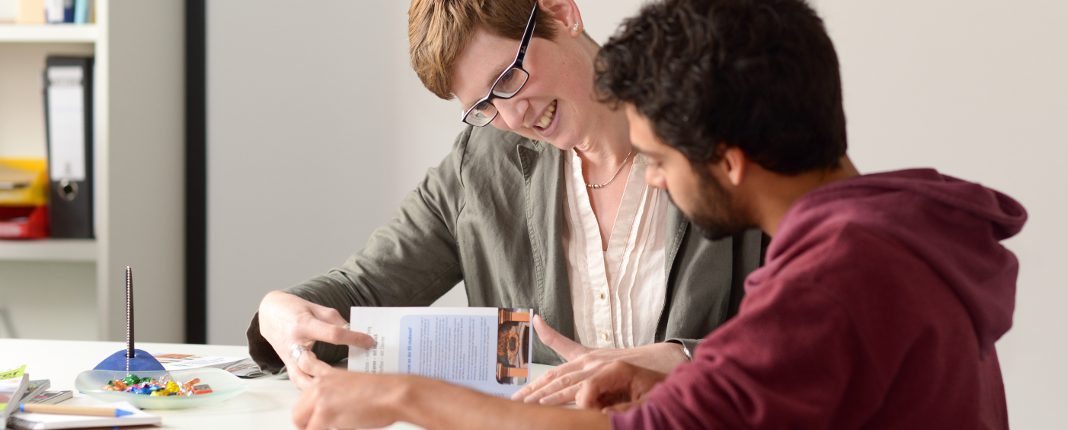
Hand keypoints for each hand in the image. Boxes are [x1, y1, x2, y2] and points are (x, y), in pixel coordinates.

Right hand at [257, 291, 374, 389]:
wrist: (270, 313)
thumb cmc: (294, 309)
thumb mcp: (316, 308)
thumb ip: (335, 321)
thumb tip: (353, 333)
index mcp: (304, 324)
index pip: (332, 334)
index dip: (352, 338)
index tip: (369, 342)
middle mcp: (294, 342)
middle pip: (310, 362)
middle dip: (330, 371)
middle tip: (351, 377)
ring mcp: (288, 356)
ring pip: (299, 377)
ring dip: (316, 388)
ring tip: (336, 393)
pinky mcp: (286, 364)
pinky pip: (297, 380)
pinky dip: (309, 388)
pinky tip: (323, 392)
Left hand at [292, 349, 405, 429]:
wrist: (394, 394)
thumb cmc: (384, 392)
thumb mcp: (356, 384)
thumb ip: (339, 393)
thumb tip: (334, 409)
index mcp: (329, 375)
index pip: (304, 370)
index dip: (300, 381)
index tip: (299, 384)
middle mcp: (321, 384)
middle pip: (297, 408)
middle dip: (305, 422)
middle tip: (316, 427)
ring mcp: (321, 398)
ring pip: (300, 421)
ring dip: (311, 428)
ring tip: (324, 428)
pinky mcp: (325, 413)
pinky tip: (339, 429)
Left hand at [511, 315, 687, 404]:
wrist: (659, 361)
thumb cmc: (628, 365)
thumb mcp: (598, 359)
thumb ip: (572, 353)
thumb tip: (552, 349)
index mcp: (583, 359)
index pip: (553, 373)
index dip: (534, 384)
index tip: (518, 396)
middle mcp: (588, 361)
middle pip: (556, 377)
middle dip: (535, 390)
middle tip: (517, 402)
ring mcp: (598, 367)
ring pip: (569, 383)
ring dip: (550, 395)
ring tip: (533, 405)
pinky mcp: (610, 374)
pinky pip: (588, 389)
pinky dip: (574, 398)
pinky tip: (562, 406)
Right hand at [575, 360, 666, 412]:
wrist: (673, 387)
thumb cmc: (662, 392)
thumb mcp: (647, 402)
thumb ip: (625, 408)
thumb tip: (605, 414)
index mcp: (618, 370)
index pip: (591, 384)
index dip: (586, 402)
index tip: (589, 417)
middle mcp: (610, 370)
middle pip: (586, 387)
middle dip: (586, 404)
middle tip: (595, 418)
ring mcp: (609, 378)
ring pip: (588, 393)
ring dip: (590, 406)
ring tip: (603, 416)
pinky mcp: (610, 386)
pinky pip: (595, 397)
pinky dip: (595, 407)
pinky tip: (605, 413)